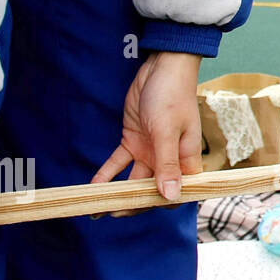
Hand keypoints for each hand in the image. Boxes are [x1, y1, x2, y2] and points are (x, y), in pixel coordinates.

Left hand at [93, 51, 203, 209]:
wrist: (161, 67)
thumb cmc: (172, 96)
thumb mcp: (167, 131)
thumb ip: (167, 164)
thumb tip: (171, 196)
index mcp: (186, 160)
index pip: (177, 193)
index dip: (161, 205)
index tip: (138, 211)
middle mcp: (168, 160)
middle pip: (151, 190)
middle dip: (132, 203)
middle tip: (110, 211)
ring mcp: (150, 151)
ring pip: (133, 180)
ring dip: (117, 192)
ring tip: (96, 206)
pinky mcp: (134, 141)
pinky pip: (119, 163)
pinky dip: (107, 173)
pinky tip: (93, 184)